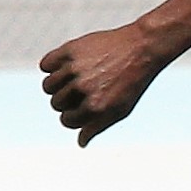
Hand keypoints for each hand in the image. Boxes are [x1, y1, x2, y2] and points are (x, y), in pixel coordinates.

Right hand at [39, 23, 168, 144]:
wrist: (144, 48)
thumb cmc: (133, 81)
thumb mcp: (122, 108)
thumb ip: (98, 126)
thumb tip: (80, 143)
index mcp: (96, 106)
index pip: (67, 121)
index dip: (75, 115)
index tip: (85, 106)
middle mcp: (84, 88)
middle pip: (56, 103)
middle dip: (67, 100)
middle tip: (84, 89)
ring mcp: (75, 68)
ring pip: (48, 86)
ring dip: (58, 84)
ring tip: (75, 78)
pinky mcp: (71, 50)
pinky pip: (46, 65)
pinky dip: (52, 66)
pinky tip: (67, 65)